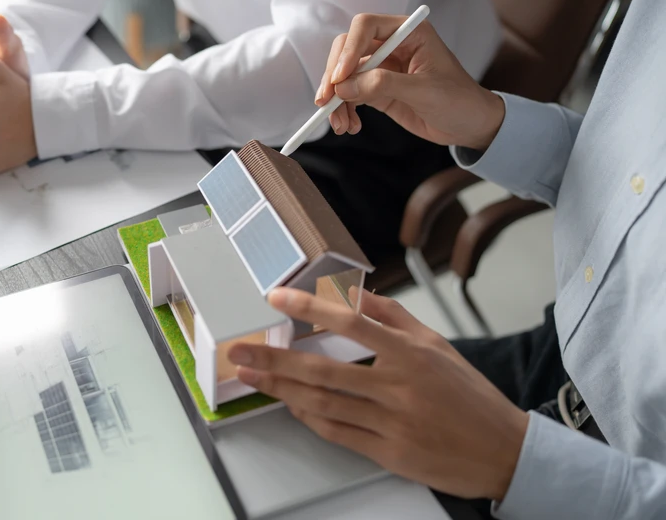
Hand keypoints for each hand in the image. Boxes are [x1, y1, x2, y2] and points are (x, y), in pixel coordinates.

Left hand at [227, 288, 527, 500]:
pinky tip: (290, 404)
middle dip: (275, 359)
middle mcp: (399, 388)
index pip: (352, 322)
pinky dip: (310, 417)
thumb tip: (356, 292)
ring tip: (252, 377)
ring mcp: (392, 423)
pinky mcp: (388, 454)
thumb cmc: (470, 397)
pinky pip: (338, 432)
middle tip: (239, 351)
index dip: (310, 308)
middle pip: (323, 370)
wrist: (505, 452)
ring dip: (282, 389)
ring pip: (324, 404)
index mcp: (412, 354)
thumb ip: (394, 317)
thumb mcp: (437, 345)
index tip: (278, 298)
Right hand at [316, 13, 504, 150]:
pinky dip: (343, 110)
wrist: (470, 126)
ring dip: (335, 100)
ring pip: (343, 75)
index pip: (366, 27)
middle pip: (346, 49)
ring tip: (340, 126)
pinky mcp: (375, 89)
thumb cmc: (459, 101)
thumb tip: (344, 87)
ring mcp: (381, 68)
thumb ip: (384, 85)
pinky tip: (350, 126)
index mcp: (408, 33)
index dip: (349, 50)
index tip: (340, 78)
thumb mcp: (424, 91)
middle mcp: (391, 45)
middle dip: (334, 77)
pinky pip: (348, 95)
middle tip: (327, 103)